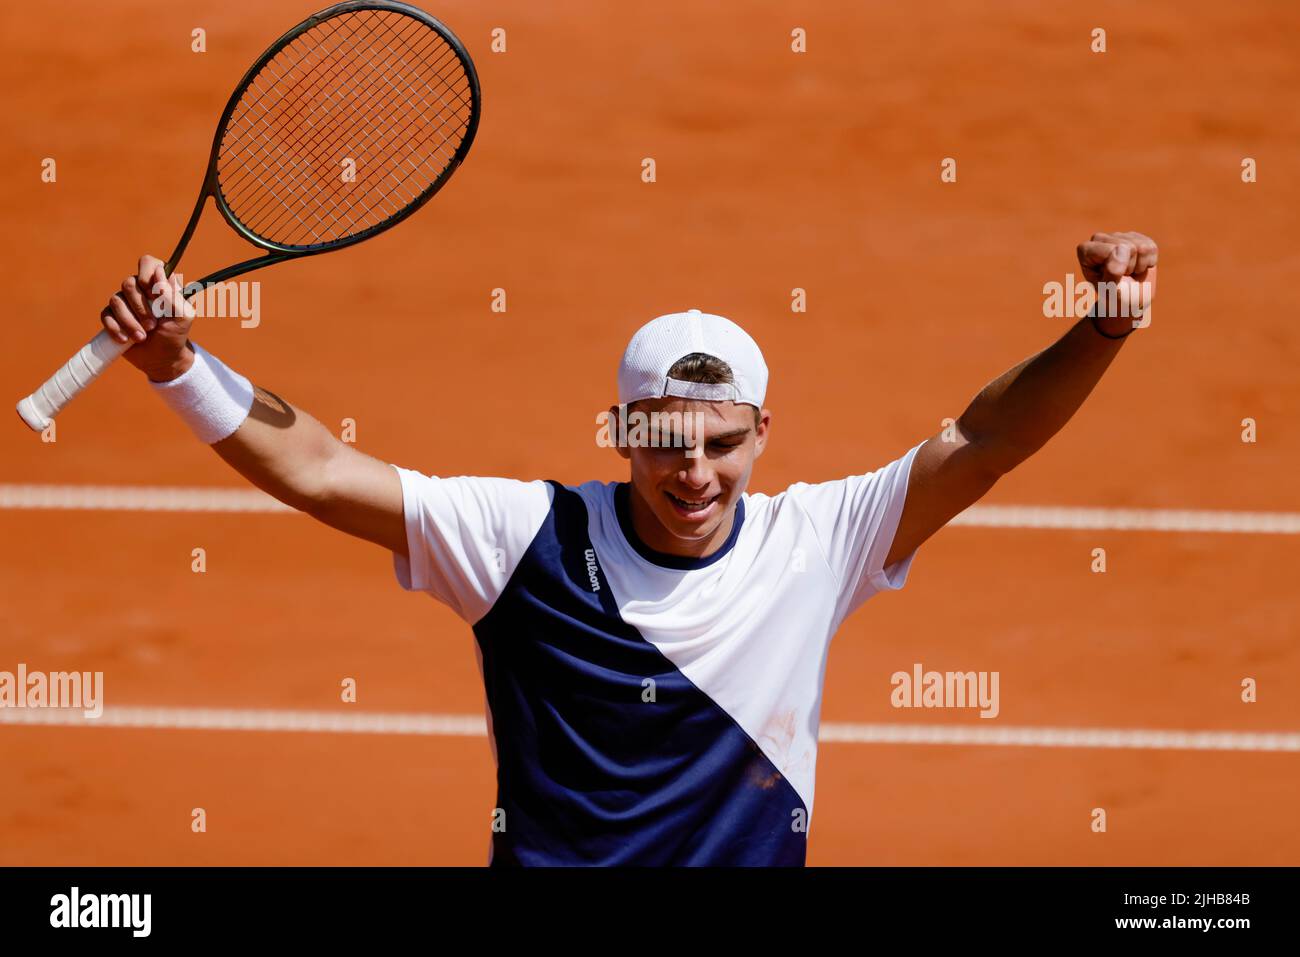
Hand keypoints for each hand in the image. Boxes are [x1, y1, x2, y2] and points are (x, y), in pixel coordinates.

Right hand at [101, 254, 196, 380]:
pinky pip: (105, 315)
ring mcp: (124, 302)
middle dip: (140, 308)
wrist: (162, 359)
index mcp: (159, 284)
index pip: (148, 263)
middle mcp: (139, 289)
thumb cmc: (175, 335)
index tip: (154, 295)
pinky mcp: (112, 317)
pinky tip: (126, 340)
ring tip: (142, 337)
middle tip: (152, 325)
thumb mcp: (183, 317)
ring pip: (116, 300)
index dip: (147, 275)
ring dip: (130, 322)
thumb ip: (174, 295)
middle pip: (128, 283)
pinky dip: (115, 328)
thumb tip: (160, 272)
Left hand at [1076, 231, 1157, 332]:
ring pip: (1141, 248)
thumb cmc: (1112, 294)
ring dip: (1138, 266)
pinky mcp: (1138, 238)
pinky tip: (1137, 267)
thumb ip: (1112, 271)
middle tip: (1120, 276)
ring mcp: (1119, 236)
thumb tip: (1124, 249)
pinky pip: (1151, 248)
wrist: (1126, 299)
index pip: (1111, 251)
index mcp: (1085, 250)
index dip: (1117, 269)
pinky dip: (1148, 263)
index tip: (1109, 279)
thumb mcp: (1109, 289)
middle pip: (1127, 247)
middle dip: (1127, 267)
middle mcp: (1100, 238)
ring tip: (1128, 272)